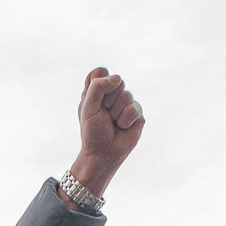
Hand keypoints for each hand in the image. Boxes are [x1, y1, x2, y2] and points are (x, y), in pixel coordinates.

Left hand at [67, 68, 144, 199]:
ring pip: (126, 95)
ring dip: (116, 113)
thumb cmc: (92, 131)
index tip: (94, 99)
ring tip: (113, 123)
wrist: (103, 153)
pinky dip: (125, 120)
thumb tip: (118, 79)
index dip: (98, 82)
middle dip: (108, 100)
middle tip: (104, 114)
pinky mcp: (137, 114)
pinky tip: (122, 127)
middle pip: (116, 81)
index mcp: (97, 91)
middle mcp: (112, 95)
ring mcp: (126, 103)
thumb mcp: (88, 106)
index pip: (100, 72)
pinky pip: (134, 108)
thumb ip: (98, 87)